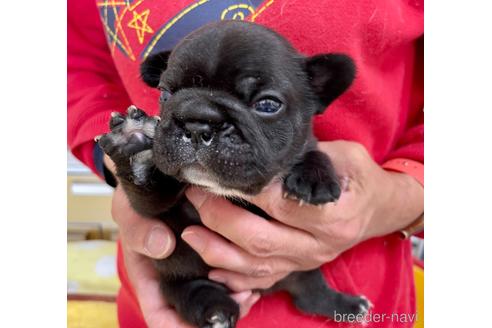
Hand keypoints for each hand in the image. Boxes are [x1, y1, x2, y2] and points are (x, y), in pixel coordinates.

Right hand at [107, 157, 259, 326]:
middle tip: (241, 300)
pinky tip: (253, 279)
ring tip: (250, 292)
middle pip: (193, 314)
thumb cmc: (137, 201)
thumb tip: (162, 244)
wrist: (155, 180)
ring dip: (233, 300)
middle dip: (218, 313)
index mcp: (150, 278)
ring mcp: (192, 270)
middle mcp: (172, 280)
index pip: (161, 317)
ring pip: (214, 298)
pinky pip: (226, 277)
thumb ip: (139, 229)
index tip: (205, 324)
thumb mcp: (130, 212)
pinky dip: (239, 281)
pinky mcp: (210, 256)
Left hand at [183, 141, 423, 291]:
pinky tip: (211, 268)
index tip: (218, 175)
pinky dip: (234, 277)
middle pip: (260, 239)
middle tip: (197, 196)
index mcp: (333, 214)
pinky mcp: (298, 268)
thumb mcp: (344, 156)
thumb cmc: (360, 179)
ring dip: (218, 251)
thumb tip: (266, 154)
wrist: (379, 208)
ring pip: (256, 265)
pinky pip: (262, 280)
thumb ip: (307, 157)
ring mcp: (307, 261)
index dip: (246, 190)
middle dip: (220, 218)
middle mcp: (319, 245)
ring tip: (191, 233)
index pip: (280, 203)